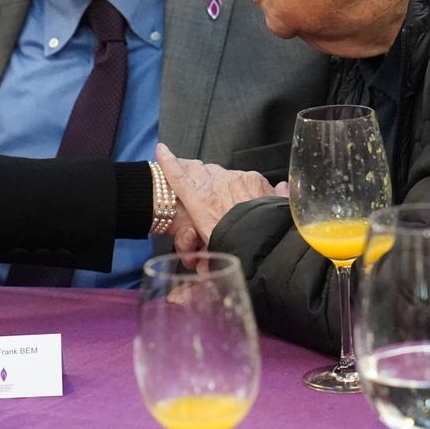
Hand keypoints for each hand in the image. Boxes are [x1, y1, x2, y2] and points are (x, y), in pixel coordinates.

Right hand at [156, 142, 281, 247]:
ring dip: (217, 179)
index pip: (178, 175)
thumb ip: (198, 256)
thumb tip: (190, 278)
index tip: (161, 150)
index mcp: (200, 199)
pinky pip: (242, 176)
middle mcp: (216, 183)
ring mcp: (237, 178)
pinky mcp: (254, 179)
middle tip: (191, 174)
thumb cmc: (237, 249)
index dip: (167, 162)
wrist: (268, 243)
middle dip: (194, 171)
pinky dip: (241, 183)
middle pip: (200, 168)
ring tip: (218, 187)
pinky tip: (245, 189)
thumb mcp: (209, 254)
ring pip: (221, 172)